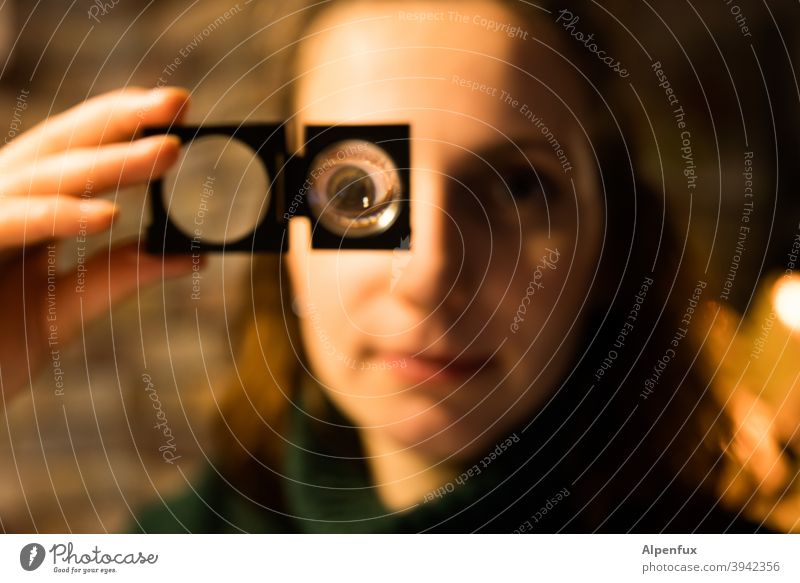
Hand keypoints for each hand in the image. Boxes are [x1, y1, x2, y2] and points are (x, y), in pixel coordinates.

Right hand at [0, 87, 194, 404]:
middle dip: (120, 119)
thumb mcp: (61, 310)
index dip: (124, 125)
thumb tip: (193, 257)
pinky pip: (9, 225)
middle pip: (60, 145)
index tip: (180, 111)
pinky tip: (106, 215)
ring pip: (44, 178)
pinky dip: (56, 217)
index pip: (76, 152)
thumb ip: (117, 277)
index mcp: (22, 207)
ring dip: (108, 164)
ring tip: (168, 152)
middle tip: (179, 102)